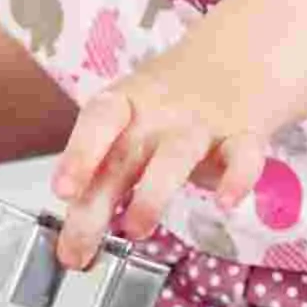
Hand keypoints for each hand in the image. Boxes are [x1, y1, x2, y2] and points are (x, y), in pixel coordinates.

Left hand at [48, 62, 267, 270]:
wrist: (237, 58)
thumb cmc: (168, 104)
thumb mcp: (129, 124)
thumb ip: (105, 170)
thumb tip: (76, 230)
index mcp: (124, 105)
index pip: (97, 121)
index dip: (78, 154)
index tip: (62, 192)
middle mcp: (158, 114)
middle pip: (123, 156)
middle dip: (96, 206)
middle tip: (77, 249)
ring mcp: (201, 125)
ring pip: (175, 156)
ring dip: (152, 195)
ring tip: (135, 231)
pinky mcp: (244, 137)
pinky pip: (243, 155)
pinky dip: (237, 179)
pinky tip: (225, 203)